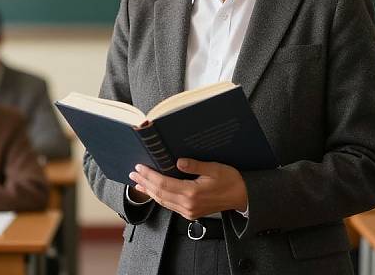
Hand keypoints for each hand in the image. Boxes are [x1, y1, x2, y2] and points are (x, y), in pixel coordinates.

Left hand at [129, 158, 247, 219]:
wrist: (241, 196)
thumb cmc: (229, 180)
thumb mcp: (214, 168)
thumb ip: (195, 165)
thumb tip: (178, 162)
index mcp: (192, 193)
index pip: (164, 184)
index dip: (150, 176)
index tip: (139, 168)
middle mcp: (188, 204)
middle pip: (160, 194)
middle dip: (144, 183)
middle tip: (133, 174)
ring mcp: (188, 211)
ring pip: (163, 201)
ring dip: (149, 191)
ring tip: (138, 183)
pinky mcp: (190, 213)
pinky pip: (169, 205)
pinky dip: (158, 197)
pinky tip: (153, 191)